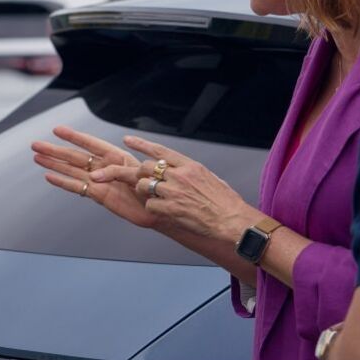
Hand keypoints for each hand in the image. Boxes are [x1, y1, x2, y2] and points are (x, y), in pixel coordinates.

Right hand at [32, 126, 159, 228]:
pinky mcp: (97, 195)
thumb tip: (93, 176)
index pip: (90, 143)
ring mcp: (98, 181)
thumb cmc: (152, 188)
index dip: (73, 136)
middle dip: (55, 150)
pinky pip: (76, 187)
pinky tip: (49, 176)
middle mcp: (103, 166)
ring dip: (54, 163)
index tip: (57, 130)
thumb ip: (114, 172)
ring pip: (71, 170)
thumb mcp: (136, 174)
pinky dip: (62, 182)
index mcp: (115, 156)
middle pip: (74, 156)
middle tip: (36, 144)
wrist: (157, 209)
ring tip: (37, 157)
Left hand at [92, 134, 261, 241]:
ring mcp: (173, 192)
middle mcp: (179, 176)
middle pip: (146, 168)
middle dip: (139, 174)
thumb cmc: (225, 202)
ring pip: (143, 186)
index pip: (159, 151)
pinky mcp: (170, 208)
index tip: (127, 140)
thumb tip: (179, 171)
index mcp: (189, 166)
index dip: (141, 144)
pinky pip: (149, 205)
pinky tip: (164, 210)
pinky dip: (153, 208)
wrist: (232, 220)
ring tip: (155, 197)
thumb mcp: (210, 177)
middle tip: (139, 180)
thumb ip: (190, 172)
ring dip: (144, 191)